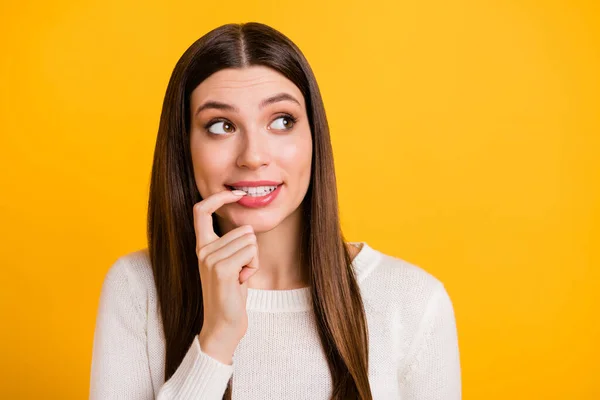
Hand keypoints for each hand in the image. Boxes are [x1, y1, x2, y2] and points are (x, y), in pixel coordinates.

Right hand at [193, 189, 259, 364]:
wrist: (223, 325)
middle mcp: (202, 250)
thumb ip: (233, 244)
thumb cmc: (231, 294)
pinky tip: (242, 282)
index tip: (236, 194)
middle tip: (240, 271)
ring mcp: (210, 259)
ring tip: (239, 278)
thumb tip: (248, 227)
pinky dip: (253, 267)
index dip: (219, 197)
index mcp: (202, 246)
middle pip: (243, 230)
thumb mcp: (231, 264)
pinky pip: (250, 252)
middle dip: (251, 250)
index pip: (202, 210)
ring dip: (253, 260)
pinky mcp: (221, 269)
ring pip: (250, 241)